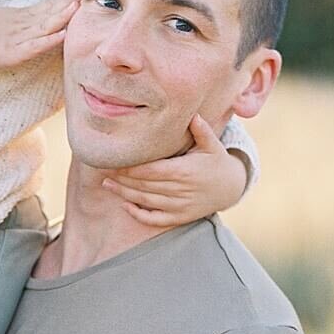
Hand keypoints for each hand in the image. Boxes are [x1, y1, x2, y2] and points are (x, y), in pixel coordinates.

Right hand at [0, 0, 80, 69]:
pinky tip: (62, 35)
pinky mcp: (13, 53)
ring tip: (77, 6)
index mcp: (19, 17)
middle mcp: (21, 25)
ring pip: (44, 26)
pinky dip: (48, 41)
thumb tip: (40, 15)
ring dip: (62, 16)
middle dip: (66, 3)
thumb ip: (21, 18)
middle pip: (48, 12)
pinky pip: (34, 46)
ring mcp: (18, 38)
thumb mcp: (2, 19)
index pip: (45, 6)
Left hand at [101, 115, 248, 225]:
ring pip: (146, 201)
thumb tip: (193, 114)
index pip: (151, 171)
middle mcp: (181, 190)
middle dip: (122, 179)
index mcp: (185, 171)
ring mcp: (180, 206)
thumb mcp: (212, 145)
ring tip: (107, 184)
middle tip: (103, 171)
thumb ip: (202, 130)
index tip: (114, 161)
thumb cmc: (217, 162)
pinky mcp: (180, 217)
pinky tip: (125, 206)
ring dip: (124, 194)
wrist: (230, 188)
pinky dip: (139, 215)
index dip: (131, 168)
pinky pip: (156, 219)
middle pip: (144, 185)